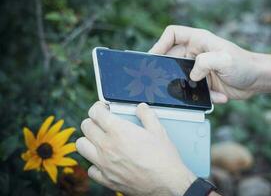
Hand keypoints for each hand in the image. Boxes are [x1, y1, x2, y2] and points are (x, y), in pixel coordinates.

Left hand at [76, 101, 195, 195]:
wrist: (167, 184)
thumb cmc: (163, 158)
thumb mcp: (158, 130)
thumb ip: (147, 115)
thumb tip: (141, 108)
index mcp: (119, 131)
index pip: (95, 113)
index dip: (98, 107)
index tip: (102, 109)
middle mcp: (107, 146)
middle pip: (86, 126)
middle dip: (93, 121)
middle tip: (102, 123)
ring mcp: (104, 164)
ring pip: (81, 145)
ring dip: (88, 139)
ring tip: (99, 140)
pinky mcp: (106, 179)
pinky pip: (90, 168)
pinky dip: (95, 163)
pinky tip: (105, 161)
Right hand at [149, 25, 264, 102]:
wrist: (258, 80)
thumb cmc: (245, 65)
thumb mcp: (225, 59)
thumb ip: (204, 63)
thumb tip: (191, 76)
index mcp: (198, 41)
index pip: (172, 35)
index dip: (160, 44)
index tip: (153, 57)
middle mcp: (196, 53)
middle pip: (170, 58)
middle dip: (167, 70)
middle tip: (163, 80)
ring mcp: (198, 68)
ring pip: (179, 76)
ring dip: (185, 87)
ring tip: (197, 91)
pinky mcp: (202, 81)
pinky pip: (192, 89)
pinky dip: (202, 95)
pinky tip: (218, 96)